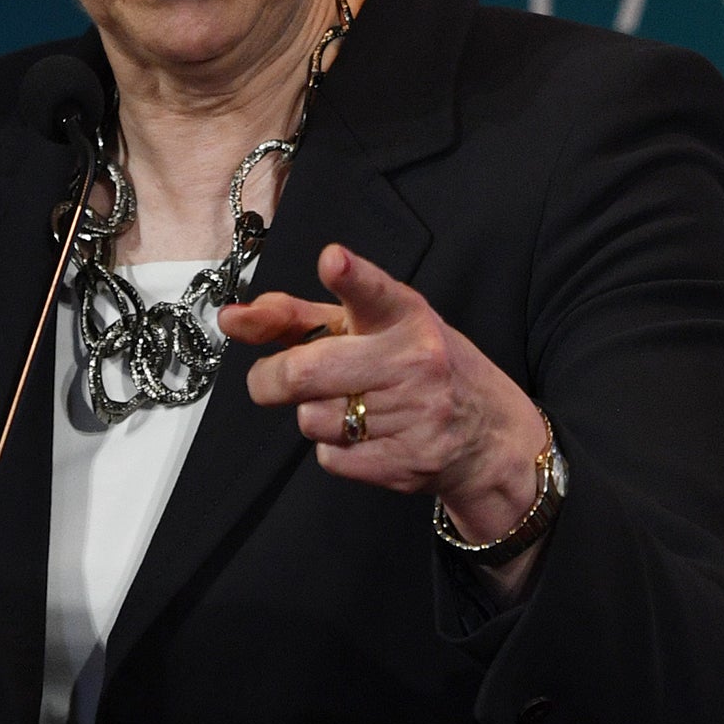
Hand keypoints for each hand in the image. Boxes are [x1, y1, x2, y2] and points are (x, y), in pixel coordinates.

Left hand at [221, 245, 550, 583]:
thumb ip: (303, 318)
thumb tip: (235, 318)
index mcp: (406, 316)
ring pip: (312, 418)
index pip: (375, 291)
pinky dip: (333, 449)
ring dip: (311, 415)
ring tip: (345, 406)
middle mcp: (414, 360)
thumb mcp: (374, 329)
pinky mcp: (408, 462)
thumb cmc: (419, 368)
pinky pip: (330, 458)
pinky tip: (364, 437)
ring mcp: (414, 414)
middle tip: (270, 379)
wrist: (489, 436)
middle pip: (306, 370)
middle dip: (270, 379)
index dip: (351, 275)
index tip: (333, 261)